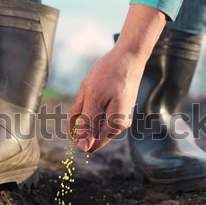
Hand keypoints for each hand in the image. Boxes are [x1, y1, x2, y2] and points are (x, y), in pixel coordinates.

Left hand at [68, 4, 166, 151]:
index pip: (89, 144)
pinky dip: (91, 102)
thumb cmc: (111, 73)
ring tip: (93, 89)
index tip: (77, 110)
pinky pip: (98, 112)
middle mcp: (119, 126)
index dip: (76, 132)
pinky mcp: (118, 109)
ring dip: (86, 107)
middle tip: (86, 95)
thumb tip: (82, 149)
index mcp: (114, 126)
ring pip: (92, 120)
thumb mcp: (93, 98)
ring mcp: (119, 117)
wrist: (129, 55)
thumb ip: (87, 125)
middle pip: (89, 132)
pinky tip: (97, 88)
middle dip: (81, 116)